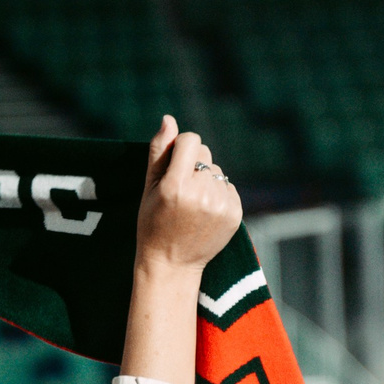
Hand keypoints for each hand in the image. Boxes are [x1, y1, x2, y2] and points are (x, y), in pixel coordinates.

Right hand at [133, 115, 243, 275]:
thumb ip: (159, 151)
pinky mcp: (235, 214)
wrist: (172, 264)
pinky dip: (218, 195)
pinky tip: (205, 213)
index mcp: (176, 185)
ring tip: (192, 206)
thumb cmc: (153, 223)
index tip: (173, 165)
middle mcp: (201, 193)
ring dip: (206, 182)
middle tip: (180, 192)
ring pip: (217, 171)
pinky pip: (229, 187)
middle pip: (205, 154)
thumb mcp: (148, 187)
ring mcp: (220, 205)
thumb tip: (168, 119)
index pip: (192, 140)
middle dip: (193, 166)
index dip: (181, 148)